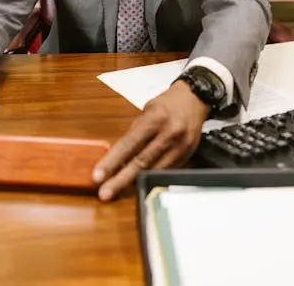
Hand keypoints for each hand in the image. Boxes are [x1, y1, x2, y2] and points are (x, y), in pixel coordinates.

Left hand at [92, 80, 209, 200]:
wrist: (195, 99)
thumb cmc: (166, 104)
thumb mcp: (147, 110)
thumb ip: (135, 131)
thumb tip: (118, 155)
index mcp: (156, 118)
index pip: (129, 144)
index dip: (112, 161)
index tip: (98, 176)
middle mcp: (169, 134)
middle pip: (141, 162)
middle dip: (120, 180)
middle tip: (104, 193)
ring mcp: (180, 147)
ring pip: (154, 171)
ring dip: (134, 182)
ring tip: (116, 190)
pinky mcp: (187, 156)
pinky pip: (165, 172)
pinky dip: (150, 178)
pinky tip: (137, 183)